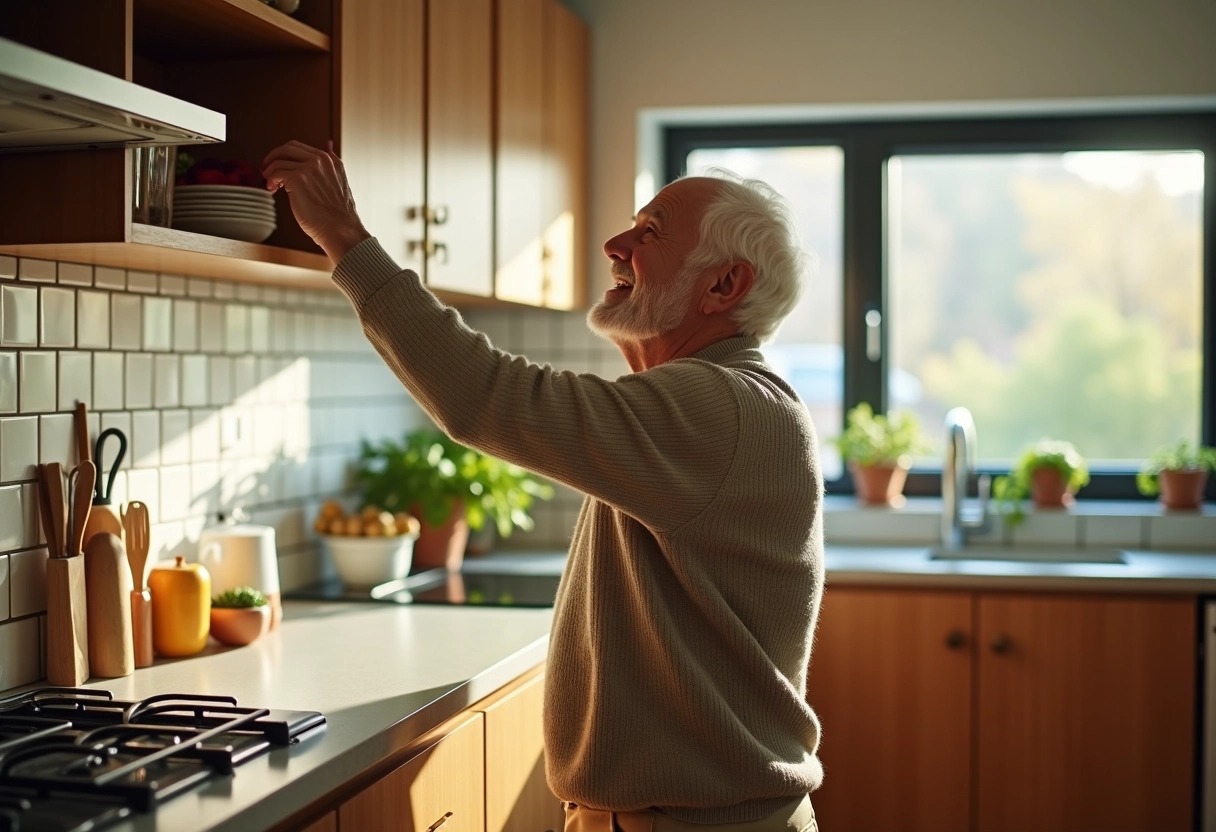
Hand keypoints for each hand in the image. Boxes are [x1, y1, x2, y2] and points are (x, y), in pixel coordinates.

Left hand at [262, 140, 370, 263]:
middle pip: (287, 148)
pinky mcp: (297, 179)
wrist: (340, 229)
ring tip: (271, 185)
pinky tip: (273, 189)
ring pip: (278, 162)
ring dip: (270, 173)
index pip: (299, 147)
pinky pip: (276, 173)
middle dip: (273, 157)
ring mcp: (309, 168)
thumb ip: (331, 165)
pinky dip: (271, 180)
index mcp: (330, 160)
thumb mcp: (340, 181)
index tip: (278, 165)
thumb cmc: (338, 214)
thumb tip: (329, 145)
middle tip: (266, 169)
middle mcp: (320, 160)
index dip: (285, 155)